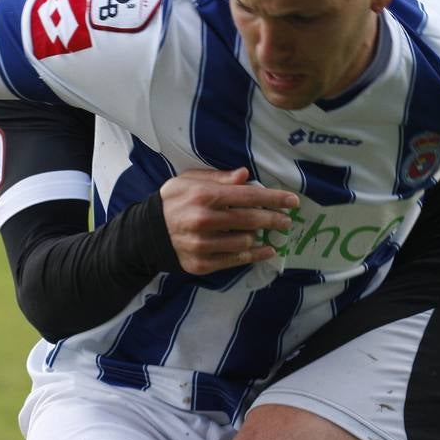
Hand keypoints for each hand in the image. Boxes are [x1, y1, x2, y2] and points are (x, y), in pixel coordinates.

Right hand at [159, 168, 298, 275]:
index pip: (248, 196)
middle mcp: (205, 220)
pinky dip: (254, 255)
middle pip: (251, 220)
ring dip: (260, 236)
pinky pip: (236, 260)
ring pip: (246, 240)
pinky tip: (265, 250)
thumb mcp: (190, 181)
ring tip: (266, 233)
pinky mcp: (203, 263)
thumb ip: (219, 178)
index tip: (293, 201)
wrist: (146, 233)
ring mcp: (204, 244)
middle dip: (275, 219)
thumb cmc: (172, 201)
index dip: (274, 198)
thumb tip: (246, 176)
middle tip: (287, 221)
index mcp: (204, 196)